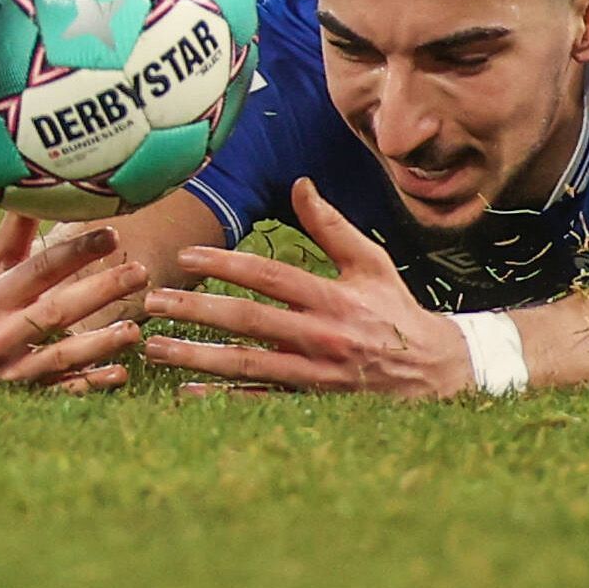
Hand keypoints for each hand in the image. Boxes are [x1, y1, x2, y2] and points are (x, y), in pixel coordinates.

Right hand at [0, 215, 145, 391]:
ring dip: (99, 343)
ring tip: (135, 328)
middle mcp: (1, 332)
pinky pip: (62, 391)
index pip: (39, 269)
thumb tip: (29, 188)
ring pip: (60, 355)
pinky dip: (90, 383)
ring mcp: (14, 368)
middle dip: (100, 291)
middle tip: (141, 272)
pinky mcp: (28, 395)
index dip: (76, 251)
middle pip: (56, 310)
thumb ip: (12, 238)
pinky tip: (120, 373)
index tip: (112, 234)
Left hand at [141, 179, 473, 397]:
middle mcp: (323, 336)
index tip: (188, 255)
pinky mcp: (312, 404)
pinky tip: (184, 394)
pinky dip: (221, 399)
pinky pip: (259, 402)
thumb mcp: (372, 263)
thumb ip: (332, 226)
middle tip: (152, 302)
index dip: (227, 263)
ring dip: (197, 357)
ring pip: (247, 364)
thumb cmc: (396, 311)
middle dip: (197, 310)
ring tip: (155, 347)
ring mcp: (315, 375)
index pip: (271, 276)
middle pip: (249, 320)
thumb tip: (301, 183)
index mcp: (335, 297)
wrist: (436, 374)